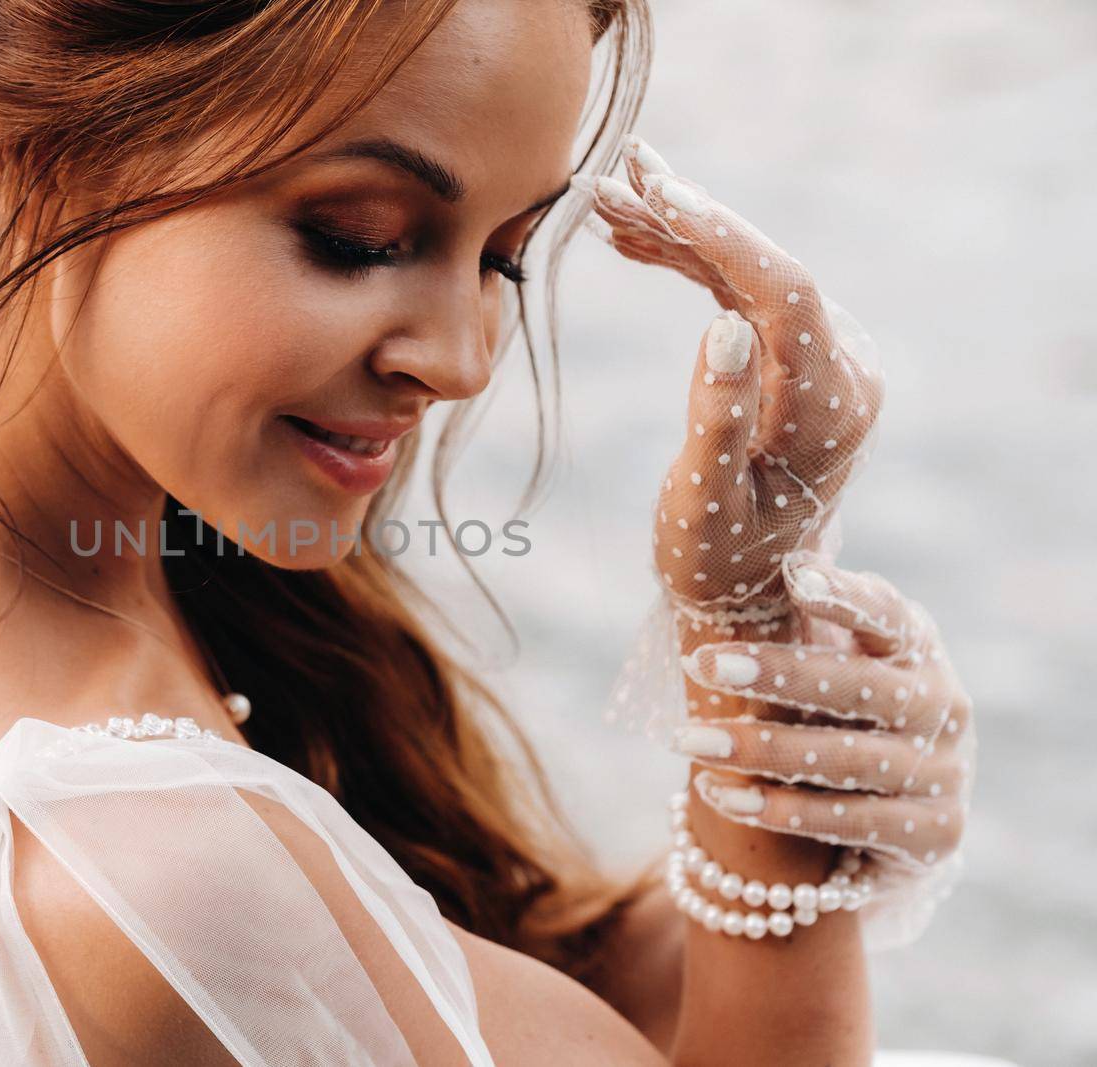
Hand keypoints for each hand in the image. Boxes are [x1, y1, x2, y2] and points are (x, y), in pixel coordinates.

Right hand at [580, 137, 886, 635]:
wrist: (749, 592)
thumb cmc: (717, 559)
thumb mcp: (704, 505)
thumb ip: (718, 418)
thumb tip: (725, 324)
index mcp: (830, 407)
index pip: (783, 294)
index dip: (721, 236)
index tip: (659, 192)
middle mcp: (841, 371)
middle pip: (764, 269)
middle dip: (689, 216)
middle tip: (619, 169)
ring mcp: (820, 360)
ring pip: (747, 273)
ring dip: (678, 233)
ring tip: (607, 197)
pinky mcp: (791, 358)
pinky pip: (739, 293)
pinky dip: (685, 264)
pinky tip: (632, 238)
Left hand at [675, 550, 975, 885]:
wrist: (904, 816)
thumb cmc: (848, 714)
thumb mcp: (837, 659)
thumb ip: (802, 619)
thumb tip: (743, 559)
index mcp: (918, 649)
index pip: (888, 615)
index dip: (846, 597)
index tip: (794, 576)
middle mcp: (942, 705)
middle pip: (857, 686)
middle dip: (775, 674)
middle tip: (700, 662)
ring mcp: (944, 772)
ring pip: (844, 759)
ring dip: (758, 749)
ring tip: (687, 740)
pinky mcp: (936, 834)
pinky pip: (847, 820)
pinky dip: (778, 809)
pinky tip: (720, 795)